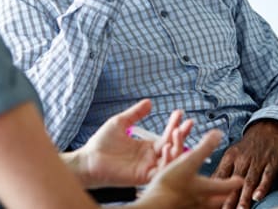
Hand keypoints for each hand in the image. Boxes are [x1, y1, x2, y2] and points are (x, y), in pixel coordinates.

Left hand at [76, 99, 192, 187]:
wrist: (89, 159)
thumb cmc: (102, 143)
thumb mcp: (120, 122)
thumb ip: (135, 113)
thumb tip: (149, 101)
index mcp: (146, 146)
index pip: (166, 136)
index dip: (174, 124)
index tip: (180, 112)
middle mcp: (150, 158)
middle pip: (172, 147)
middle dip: (182, 135)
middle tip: (188, 123)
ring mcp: (147, 167)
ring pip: (170, 160)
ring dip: (177, 146)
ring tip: (178, 132)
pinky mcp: (142, 176)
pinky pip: (160, 170)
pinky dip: (167, 161)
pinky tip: (168, 147)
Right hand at [134, 130, 243, 208]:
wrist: (155, 205)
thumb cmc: (172, 184)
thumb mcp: (189, 160)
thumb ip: (204, 147)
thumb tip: (218, 133)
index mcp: (205, 189)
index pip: (225, 186)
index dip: (234, 182)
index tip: (240, 180)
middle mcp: (199, 201)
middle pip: (216, 201)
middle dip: (222, 196)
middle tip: (226, 193)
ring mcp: (189, 208)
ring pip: (203, 206)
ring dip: (208, 201)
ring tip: (207, 198)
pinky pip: (187, 206)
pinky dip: (190, 203)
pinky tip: (186, 202)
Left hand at [213, 119, 277, 208]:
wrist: (267, 128)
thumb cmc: (247, 145)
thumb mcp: (232, 153)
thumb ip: (224, 170)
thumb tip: (211, 186)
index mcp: (230, 157)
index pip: (220, 176)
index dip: (215, 191)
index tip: (210, 203)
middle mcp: (242, 159)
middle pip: (234, 182)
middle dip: (229, 199)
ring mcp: (258, 161)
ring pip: (249, 181)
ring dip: (244, 197)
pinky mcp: (272, 162)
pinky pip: (267, 176)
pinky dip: (262, 187)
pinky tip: (258, 197)